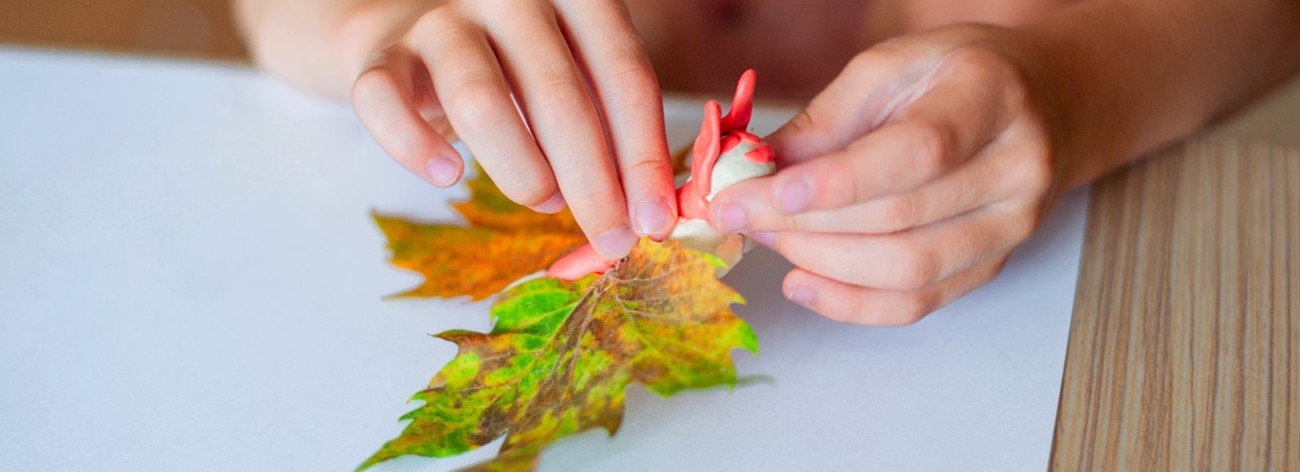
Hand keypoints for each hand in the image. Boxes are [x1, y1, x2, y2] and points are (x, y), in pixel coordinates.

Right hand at [350, 0, 677, 258]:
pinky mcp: (379, 50)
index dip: (644, 154)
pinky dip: (415, 147)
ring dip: (523, 170)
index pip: (624, 75)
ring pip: (481, 101)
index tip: (655, 220)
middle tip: (611, 240)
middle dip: (593, 183)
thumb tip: (649, 209)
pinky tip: (447, 175)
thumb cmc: (512, 57)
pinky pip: (386, 102)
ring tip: (544, 201)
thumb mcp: (573, 67)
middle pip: (560, 96)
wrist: (406, 20)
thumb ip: (609, 118)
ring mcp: (440, 17)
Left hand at [710, 25, 1066, 324]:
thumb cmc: (958, 75)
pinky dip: (851, 303)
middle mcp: (1017, 167)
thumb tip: (753, 171)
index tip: (760, 193)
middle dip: (804, 223)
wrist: (1045, 102)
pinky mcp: (993, 265)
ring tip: (769, 239)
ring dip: (821, 262)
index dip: (833, 182)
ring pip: (907, 270)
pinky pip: (919, 303)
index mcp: (992, 97)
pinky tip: (802, 282)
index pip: (915, 153)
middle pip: (900, 218)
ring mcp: (1013, 225)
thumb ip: (826, 120)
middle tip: (742, 212)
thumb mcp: (891, 66)